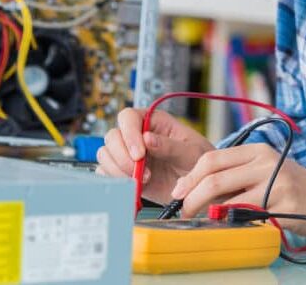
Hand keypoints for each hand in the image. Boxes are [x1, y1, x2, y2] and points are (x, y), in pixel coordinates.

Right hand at [96, 107, 214, 205]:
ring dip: (119, 171)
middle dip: (122, 157)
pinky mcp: (124, 172)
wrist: (198, 186)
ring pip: (106, 155)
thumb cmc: (198, 161)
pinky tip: (134, 187)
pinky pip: (107, 174)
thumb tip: (147, 138)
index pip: (128, 117)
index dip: (129, 134)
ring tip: (142, 182)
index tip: (139, 154)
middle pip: (112, 137)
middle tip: (141, 174)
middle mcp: (137, 134)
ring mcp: (128, 153)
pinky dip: (116, 182)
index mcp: (153, 120)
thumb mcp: (190, 152)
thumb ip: (170, 146)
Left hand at [170, 142, 305, 234]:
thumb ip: (237, 177)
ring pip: (227, 197)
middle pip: (214, 175)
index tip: (179, 192)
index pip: (212, 158)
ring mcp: (274, 181)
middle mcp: (264, 160)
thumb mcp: (265, 172)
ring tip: (200, 220)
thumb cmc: (293, 189)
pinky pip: (247, 214)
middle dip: (191, 195)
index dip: (190, 176)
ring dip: (206, 211)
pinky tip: (226, 226)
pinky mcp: (282, 203)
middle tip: (182, 210)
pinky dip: (230, 221)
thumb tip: (197, 190)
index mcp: (257, 150)